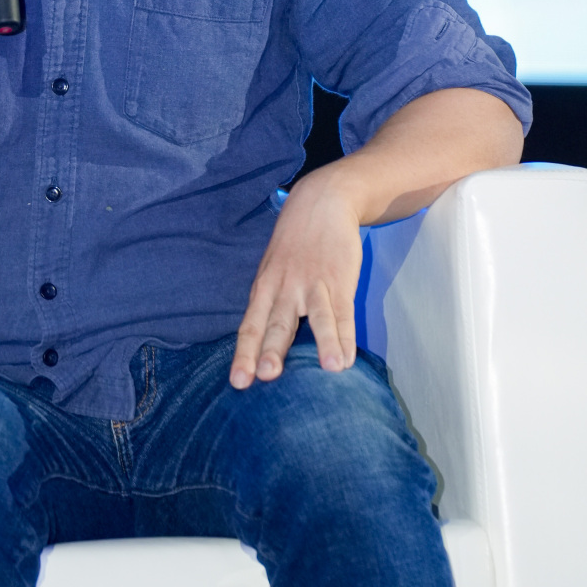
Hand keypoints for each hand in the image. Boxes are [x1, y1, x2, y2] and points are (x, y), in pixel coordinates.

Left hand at [229, 165, 363, 386]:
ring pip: (318, 317)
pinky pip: (344, 311)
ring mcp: (314, 284)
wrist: (320, 202)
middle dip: (271, 350)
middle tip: (265, 376)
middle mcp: (285, 289)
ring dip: (324, 343)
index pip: (249, 326)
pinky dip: (346, 335)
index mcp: (264, 289)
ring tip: (331, 369)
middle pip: (276, 323)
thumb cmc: (293, 247)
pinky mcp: (340, 281)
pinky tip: (348, 357)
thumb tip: (262, 348)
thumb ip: (269, 307)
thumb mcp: (272, 272)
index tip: (237, 383)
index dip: (243, 354)